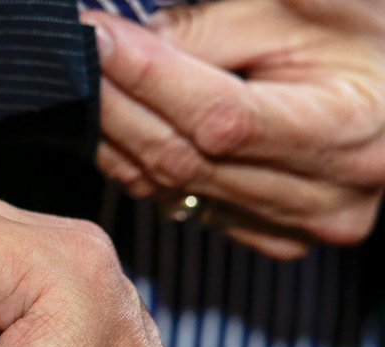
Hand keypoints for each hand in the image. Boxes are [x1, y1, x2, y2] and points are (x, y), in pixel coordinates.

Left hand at [86, 1, 384, 259]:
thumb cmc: (356, 35)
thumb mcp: (299, 7)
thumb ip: (212, 30)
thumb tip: (129, 50)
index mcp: (347, 134)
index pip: (222, 117)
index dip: (150, 77)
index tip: (97, 37)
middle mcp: (326, 199)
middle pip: (187, 159)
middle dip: (118, 102)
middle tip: (76, 54)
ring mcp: (296, 228)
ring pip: (172, 189)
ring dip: (115, 135)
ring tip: (87, 82)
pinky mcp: (270, 237)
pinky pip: (179, 204)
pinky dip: (138, 165)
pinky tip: (115, 126)